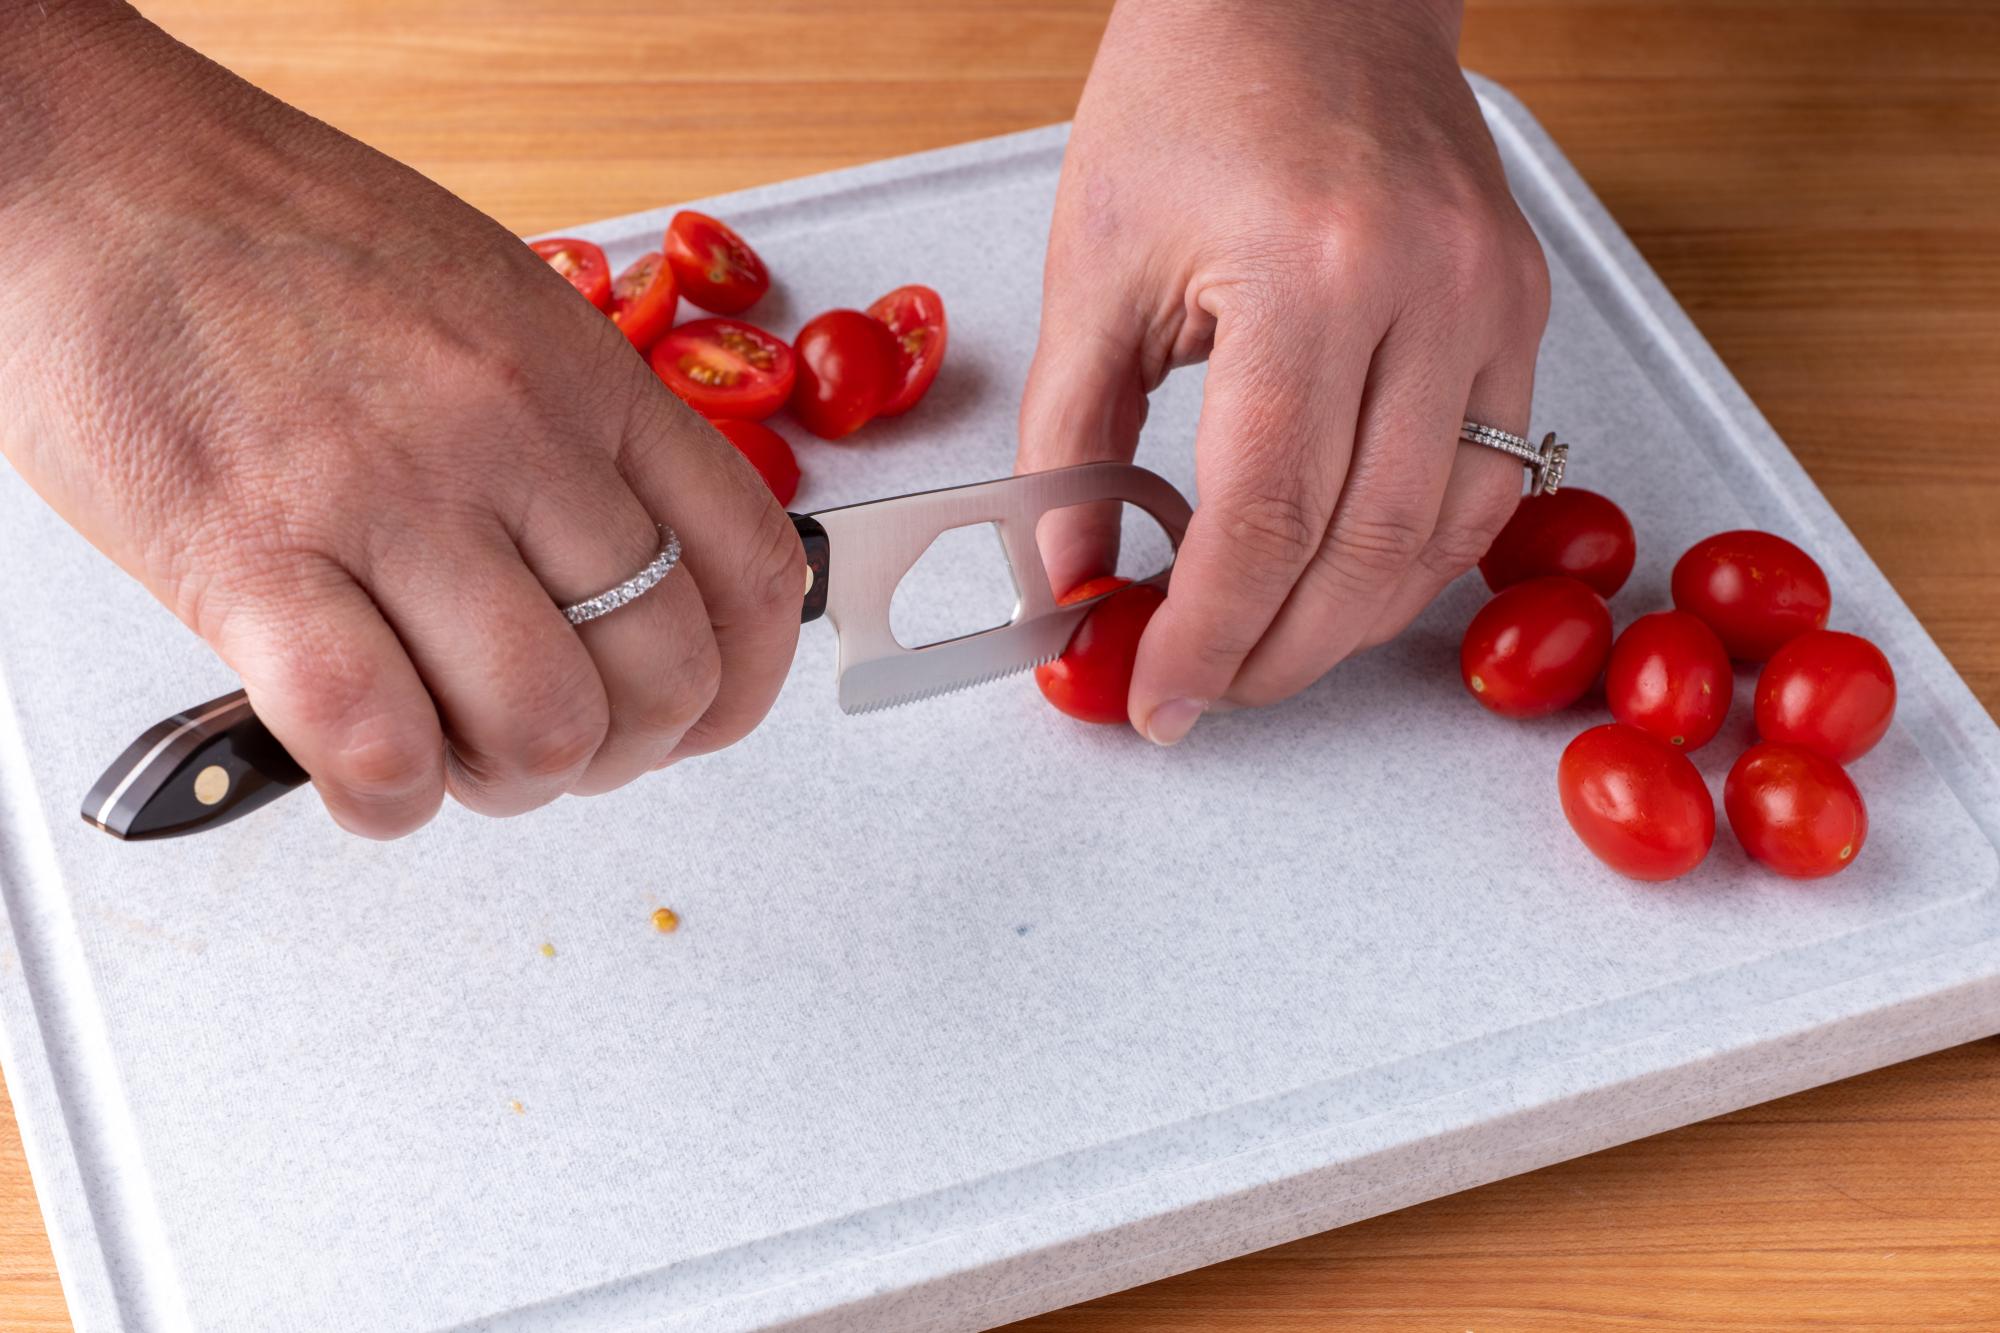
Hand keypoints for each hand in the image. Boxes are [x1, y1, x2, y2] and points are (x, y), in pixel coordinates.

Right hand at [0, 6, 804, 835]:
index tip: (711, 713)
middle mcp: (508, 433)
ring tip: (458, 753)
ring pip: (542, 725)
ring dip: (511, 782)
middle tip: (560, 742)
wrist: (94, 168)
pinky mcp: (252, 560)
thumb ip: (578, 434)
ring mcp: (387, 497)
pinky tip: (373, 775)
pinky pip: (377, 741)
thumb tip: (637, 569)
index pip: (750, 562)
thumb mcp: (494, 302)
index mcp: (581, 372)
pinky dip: (391, 800)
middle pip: (662, 669)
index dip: (748, 678)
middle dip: (626, 750)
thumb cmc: (279, 235)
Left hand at [1019, 0, 1549, 742]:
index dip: (1206, 635)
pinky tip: (1347, 582)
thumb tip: (1070, 575)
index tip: (1157, 696)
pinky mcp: (1520, 306)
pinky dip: (1414, 557)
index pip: (1262, 518)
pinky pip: (1489, 481)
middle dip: (1275, 653)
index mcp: (1305, 273)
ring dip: (1348, 623)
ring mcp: (1491, 300)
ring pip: (1440, 537)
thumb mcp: (1096, 267)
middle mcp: (1424, 292)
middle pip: (1361, 550)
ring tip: (1264, 650)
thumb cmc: (1194, 93)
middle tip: (1203, 690)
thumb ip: (1072, 438)